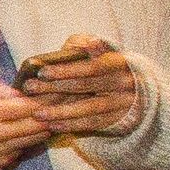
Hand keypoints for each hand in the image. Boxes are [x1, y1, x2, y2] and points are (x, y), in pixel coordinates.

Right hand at [0, 77, 56, 169]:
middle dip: (50, 113)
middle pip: (33, 124)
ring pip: (32, 138)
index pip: (23, 106)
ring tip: (54, 116)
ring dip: (45, 128)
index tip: (53, 92)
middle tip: (62, 104)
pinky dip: (31, 141)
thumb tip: (14, 90)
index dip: (42, 99)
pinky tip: (35, 132)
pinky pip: (22, 150)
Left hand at [19, 40, 141, 140]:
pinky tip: (52, 125)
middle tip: (30, 88)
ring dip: (61, 111)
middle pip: (86, 85)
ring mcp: (122, 102)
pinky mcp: (118, 119)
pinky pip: (93, 123)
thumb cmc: (107, 65)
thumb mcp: (100, 50)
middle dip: (55, 87)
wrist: (139, 89)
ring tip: (38, 113)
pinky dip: (72, 125)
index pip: (92, 65)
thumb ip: (82, 44)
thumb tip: (71, 47)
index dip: (68, 69)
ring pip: (89, 108)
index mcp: (118, 62)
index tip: (42, 71)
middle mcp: (123, 82)